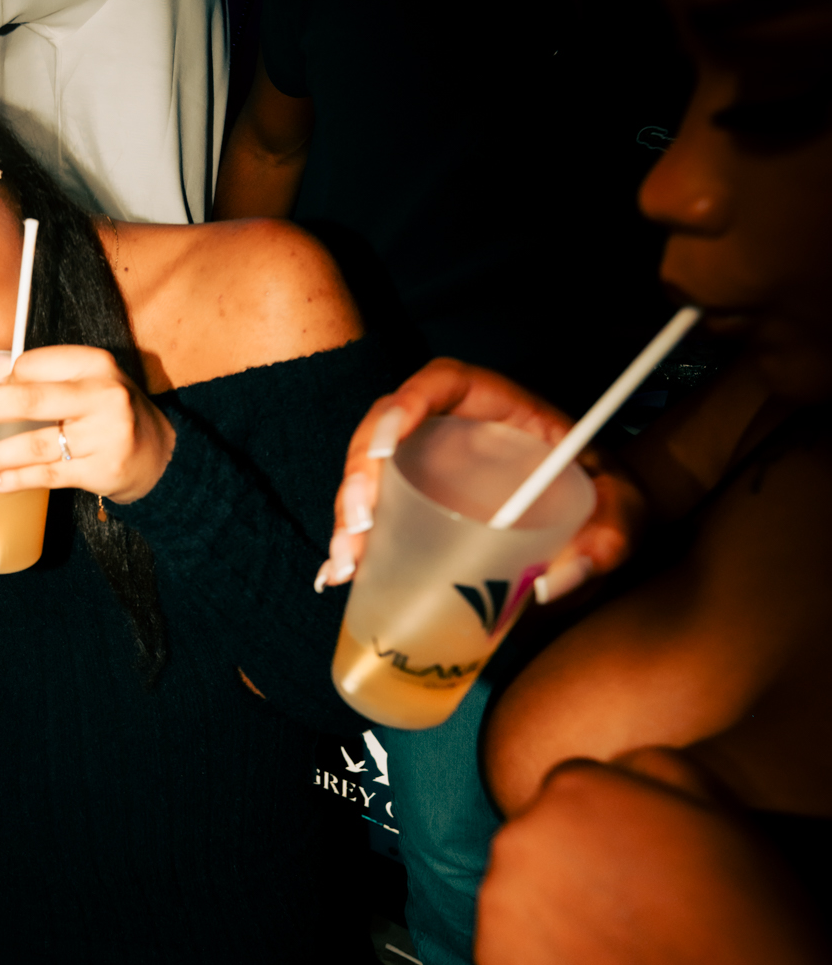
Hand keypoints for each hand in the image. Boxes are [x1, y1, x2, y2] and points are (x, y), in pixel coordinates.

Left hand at [0, 345, 176, 506]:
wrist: (160, 454)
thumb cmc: (111, 414)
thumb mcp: (89, 383)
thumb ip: (47, 379)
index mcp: (95, 364)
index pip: (34, 365)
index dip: (3, 379)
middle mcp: (102, 395)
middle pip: (30, 399)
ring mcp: (104, 435)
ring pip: (36, 444)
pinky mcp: (102, 470)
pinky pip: (48, 475)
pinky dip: (17, 479)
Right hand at [316, 358, 646, 603]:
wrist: (602, 521)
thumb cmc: (610, 501)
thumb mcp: (625, 511)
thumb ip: (611, 535)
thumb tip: (554, 582)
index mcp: (501, 406)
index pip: (442, 382)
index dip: (405, 404)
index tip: (384, 449)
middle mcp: (456, 429)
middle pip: (388, 430)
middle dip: (359, 475)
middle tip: (358, 528)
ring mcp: (432, 465)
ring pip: (372, 475)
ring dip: (348, 517)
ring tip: (343, 565)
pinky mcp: (421, 503)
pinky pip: (378, 512)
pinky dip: (355, 542)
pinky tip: (340, 576)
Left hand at [476, 751, 831, 964]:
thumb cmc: (743, 923)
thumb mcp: (718, 810)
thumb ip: (653, 769)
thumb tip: (619, 769)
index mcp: (575, 787)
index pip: (575, 788)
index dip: (613, 826)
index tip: (640, 858)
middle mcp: (520, 837)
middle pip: (538, 834)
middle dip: (576, 860)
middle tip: (632, 905)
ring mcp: (499, 903)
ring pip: (521, 888)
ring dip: (554, 905)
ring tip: (620, 944)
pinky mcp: (491, 963)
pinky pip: (509, 943)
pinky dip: (541, 955)